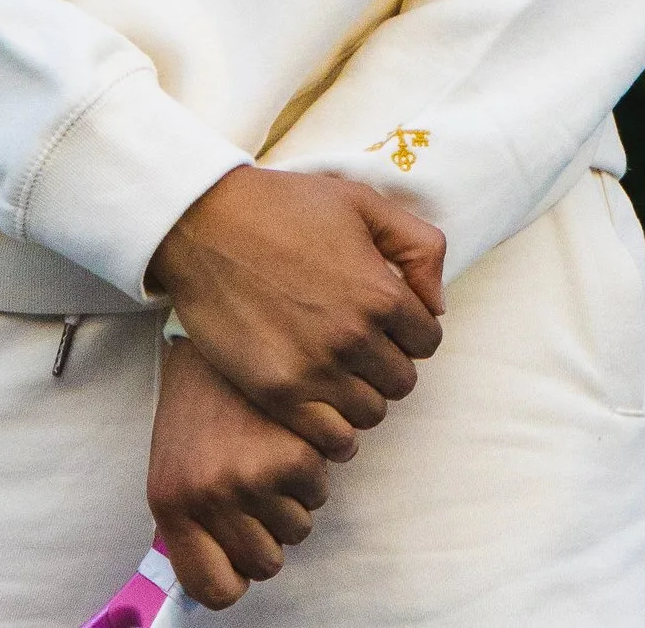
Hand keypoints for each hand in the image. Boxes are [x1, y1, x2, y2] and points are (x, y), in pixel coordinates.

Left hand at [149, 334, 330, 607]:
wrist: (216, 319)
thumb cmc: (201, 392)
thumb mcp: (177, 459)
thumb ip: (197, 519)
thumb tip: (233, 575)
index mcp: (171, 506)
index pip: (213, 589)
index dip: (237, 576)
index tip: (246, 552)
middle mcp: (206, 500)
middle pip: (267, 560)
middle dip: (273, 526)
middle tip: (265, 479)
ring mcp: (248, 479)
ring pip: (301, 525)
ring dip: (299, 494)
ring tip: (279, 445)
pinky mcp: (290, 454)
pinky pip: (322, 487)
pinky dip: (321, 462)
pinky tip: (300, 426)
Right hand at [152, 166, 445, 454]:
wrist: (208, 225)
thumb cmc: (287, 207)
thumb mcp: (364, 203)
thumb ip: (419, 246)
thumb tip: (436, 304)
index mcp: (381, 291)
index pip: (428, 340)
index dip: (412, 330)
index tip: (388, 322)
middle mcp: (354, 337)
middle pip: (401, 381)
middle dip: (388, 364)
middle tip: (361, 347)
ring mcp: (315, 370)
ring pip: (370, 414)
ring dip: (362, 396)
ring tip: (340, 374)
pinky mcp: (278, 394)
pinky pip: (331, 440)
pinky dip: (336, 432)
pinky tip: (323, 407)